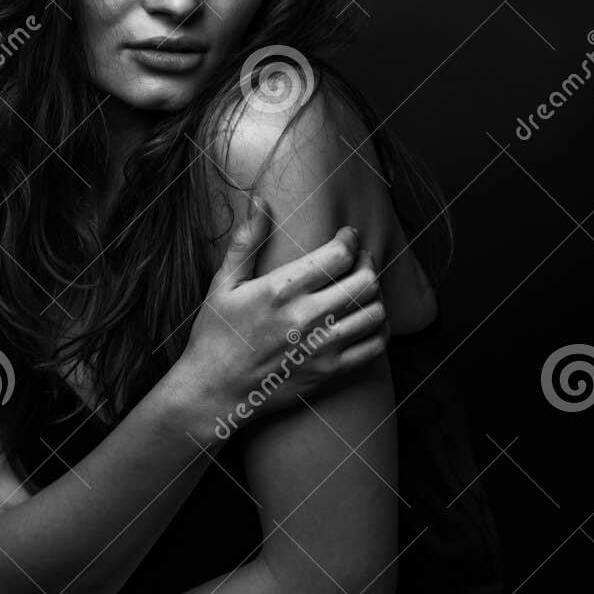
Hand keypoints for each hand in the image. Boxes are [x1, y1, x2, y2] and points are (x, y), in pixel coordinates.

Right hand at [177, 193, 388, 414]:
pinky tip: (367, 321)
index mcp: (281, 290)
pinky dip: (379, 330)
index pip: (338, 255)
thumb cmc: (214, 335)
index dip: (350, 239)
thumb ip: (247, 241)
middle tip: (361, 260)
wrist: (213, 392)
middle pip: (365, 281)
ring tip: (364, 290)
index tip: (347, 236)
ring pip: (375, 313)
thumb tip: (260, 200)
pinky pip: (374, 348)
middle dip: (368, 264)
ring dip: (375, 296)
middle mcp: (305, 318)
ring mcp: (320, 349)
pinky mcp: (329, 374)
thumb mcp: (223, 284)